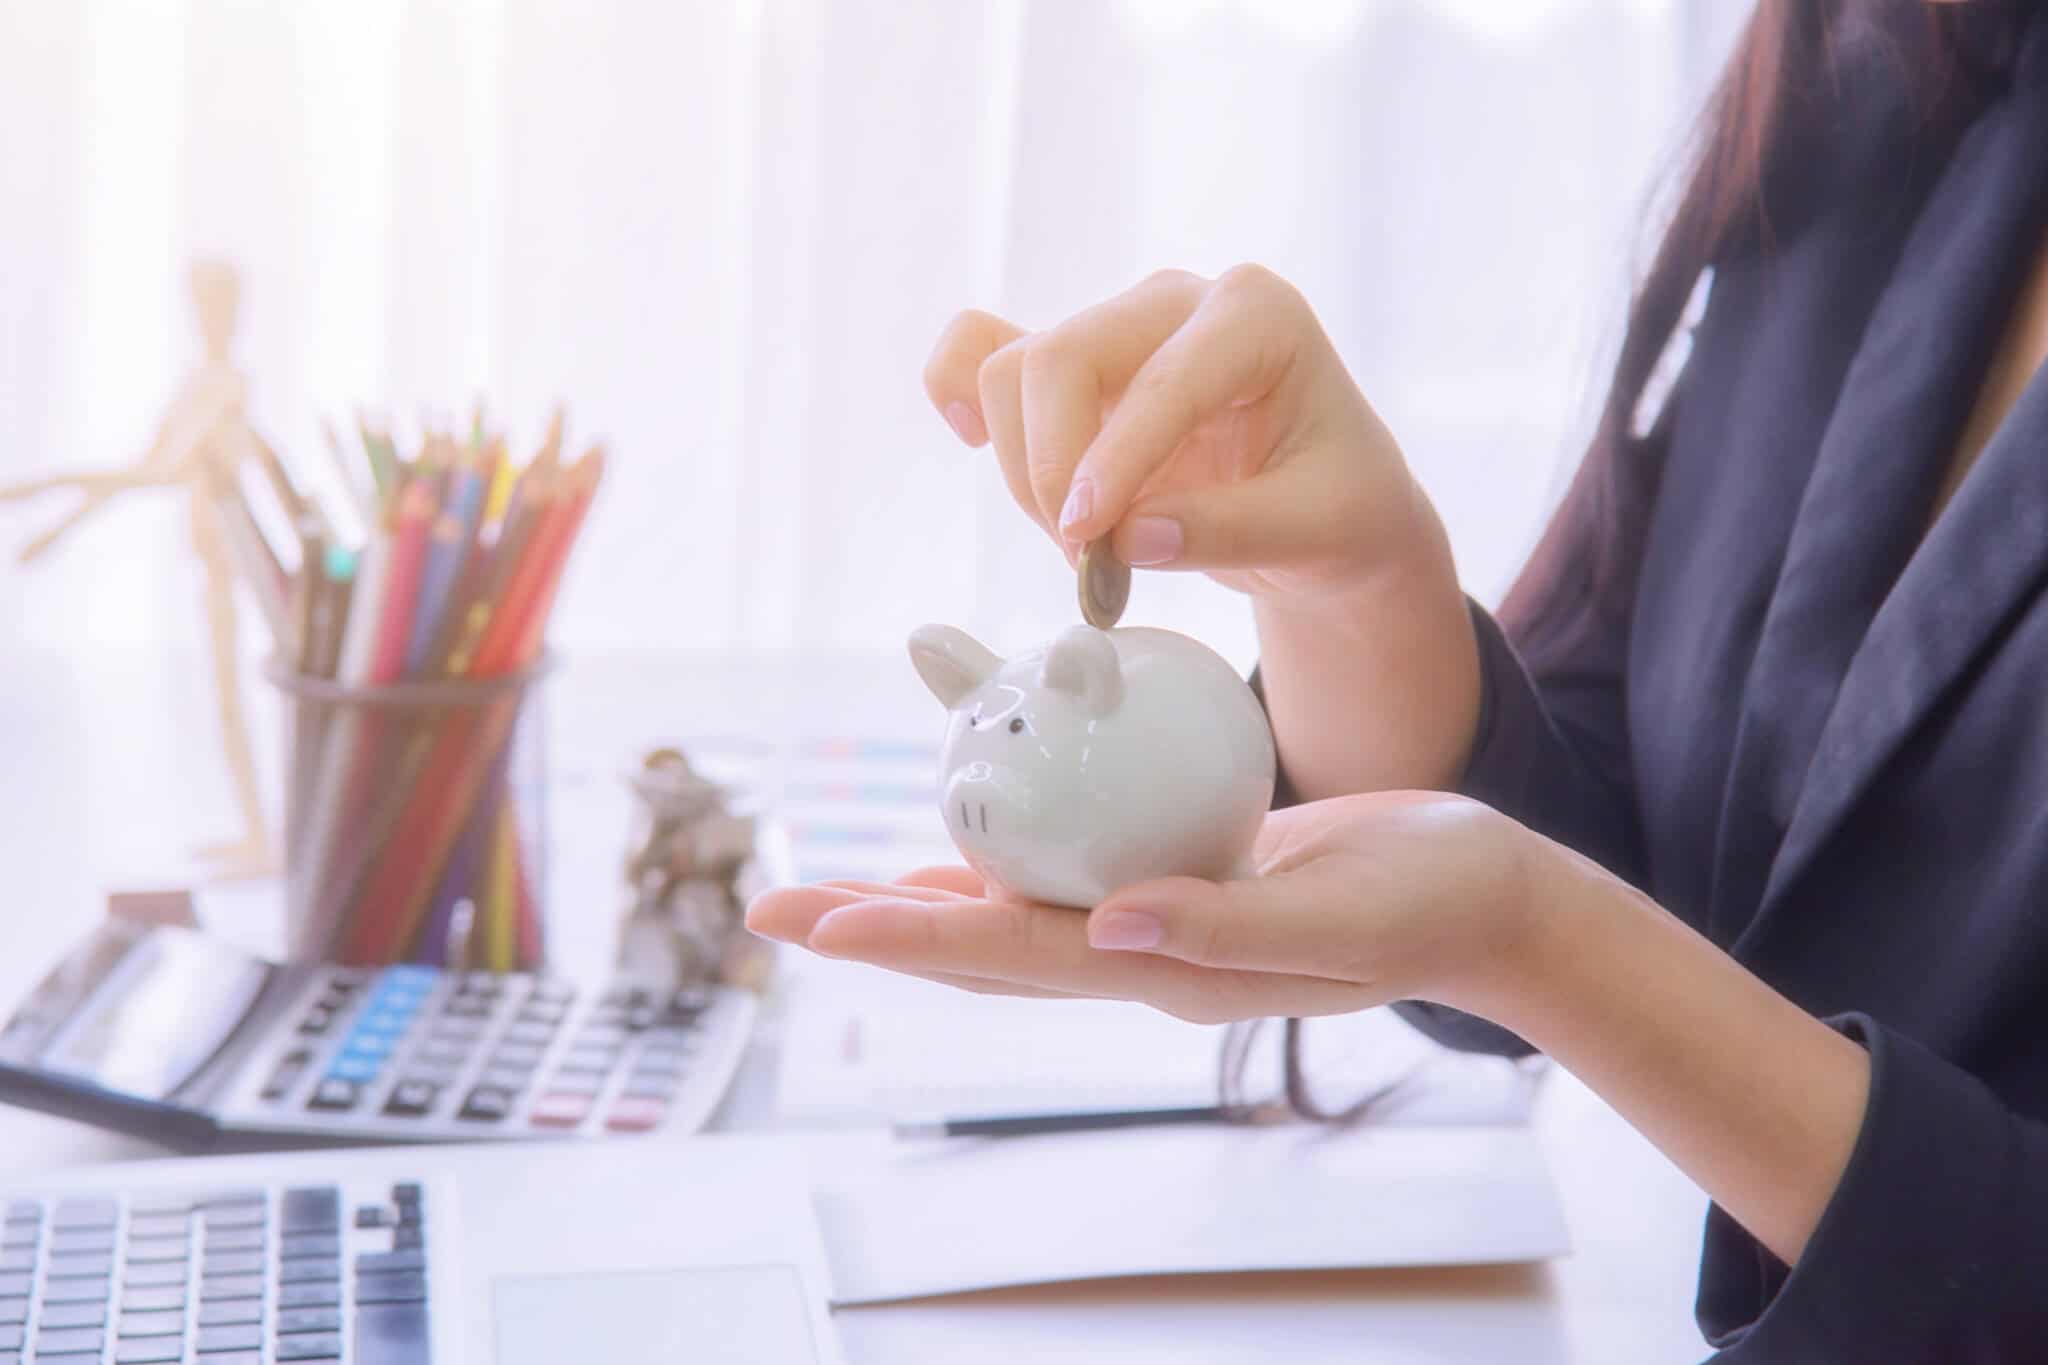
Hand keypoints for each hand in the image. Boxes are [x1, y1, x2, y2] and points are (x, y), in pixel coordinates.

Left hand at [746, 791, 1549, 1025]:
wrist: (1482, 897)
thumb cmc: (1424, 904)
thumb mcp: (1336, 916)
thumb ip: (1225, 927)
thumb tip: (1109, 922)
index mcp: (1164, 970)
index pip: (1013, 954)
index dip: (913, 934)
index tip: (825, 918)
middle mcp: (1138, 952)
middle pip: (981, 941)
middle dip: (877, 925)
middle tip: (773, 904)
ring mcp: (1151, 918)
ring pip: (1011, 905)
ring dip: (918, 887)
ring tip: (834, 879)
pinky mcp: (1173, 875)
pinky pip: (1067, 857)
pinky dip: (1004, 835)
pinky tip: (967, 818)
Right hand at [925, 267, 1481, 795]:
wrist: (1328, 506)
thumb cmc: (1339, 504)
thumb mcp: (1318, 530)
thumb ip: (1230, 530)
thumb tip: (1130, 538)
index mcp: (1257, 315)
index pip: (1165, 378)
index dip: (1117, 461)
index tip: (1089, 540)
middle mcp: (1178, 302)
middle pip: (1062, 357)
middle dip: (1055, 467)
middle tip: (1088, 560)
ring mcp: (1117, 328)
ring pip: (1015, 371)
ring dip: (1027, 470)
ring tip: (1084, 546)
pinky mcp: (1074, 368)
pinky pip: (980, 350)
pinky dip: (957, 388)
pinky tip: (969, 438)